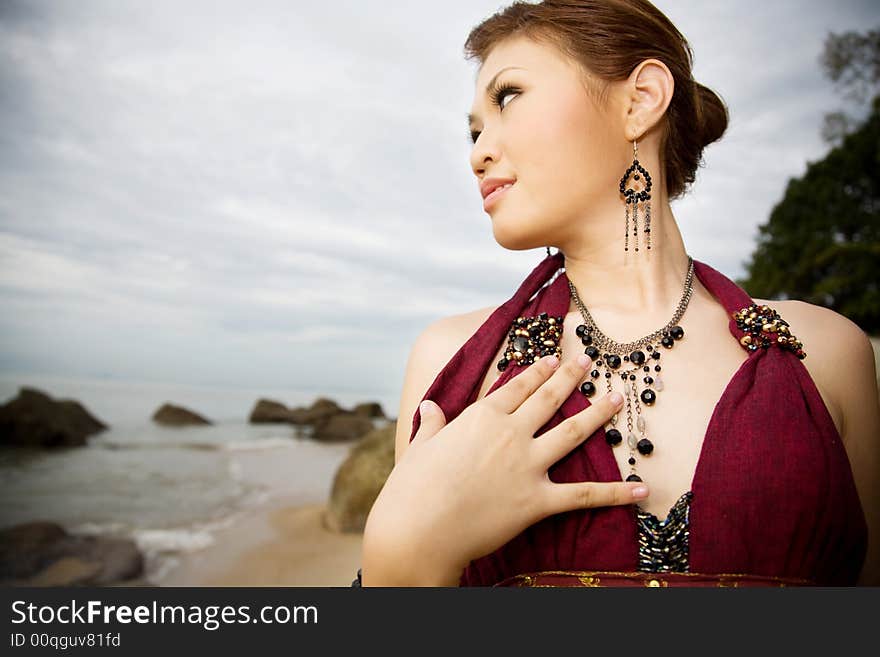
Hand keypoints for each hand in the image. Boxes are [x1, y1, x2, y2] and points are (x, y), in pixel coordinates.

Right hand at [362, 353, 648, 583]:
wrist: (419, 530)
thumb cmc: (412, 489)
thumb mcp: (420, 448)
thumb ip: (432, 425)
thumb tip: (430, 408)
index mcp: (481, 418)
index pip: (517, 386)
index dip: (538, 371)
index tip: (554, 358)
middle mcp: (510, 434)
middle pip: (549, 398)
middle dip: (572, 377)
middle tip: (589, 360)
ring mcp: (527, 466)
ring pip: (573, 433)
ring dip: (599, 414)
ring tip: (618, 397)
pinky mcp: (537, 501)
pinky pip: (584, 495)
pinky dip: (616, 493)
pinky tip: (641, 488)